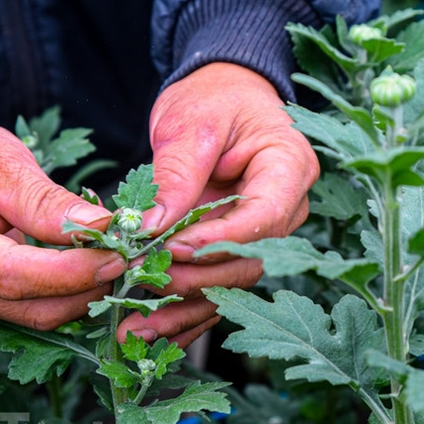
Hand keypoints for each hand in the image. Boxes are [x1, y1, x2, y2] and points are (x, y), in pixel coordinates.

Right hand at [0, 119, 125, 329]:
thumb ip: (42, 199)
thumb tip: (99, 227)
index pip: (13, 275)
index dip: (70, 273)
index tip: (118, 255)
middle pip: (29, 308)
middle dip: (87, 290)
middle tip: (134, 259)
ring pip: (34, 316)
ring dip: (83, 296)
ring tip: (121, 261)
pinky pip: (29, 307)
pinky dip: (66, 292)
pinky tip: (93, 267)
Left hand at [118, 62, 319, 346]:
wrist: (220, 95)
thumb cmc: (212, 98)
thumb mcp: (191, 124)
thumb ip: (178, 175)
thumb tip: (154, 229)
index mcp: (288, 169)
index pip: (263, 218)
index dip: (218, 240)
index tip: (172, 248)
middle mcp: (283, 208)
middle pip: (247, 260)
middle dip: (193, 277)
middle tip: (142, 280)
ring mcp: (259, 232)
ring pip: (228, 283)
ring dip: (183, 308)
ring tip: (135, 325)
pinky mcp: (231, 246)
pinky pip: (213, 285)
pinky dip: (182, 310)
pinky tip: (149, 329)